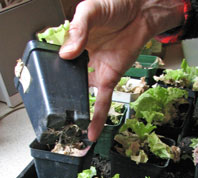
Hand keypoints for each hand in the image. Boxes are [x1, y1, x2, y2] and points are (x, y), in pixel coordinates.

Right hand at [59, 0, 183, 141]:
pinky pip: (103, 100)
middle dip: (61, 95)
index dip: (49, 72)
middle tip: (53, 111)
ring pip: (84, 94)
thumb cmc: (117, 7)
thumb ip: (78, 29)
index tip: (41, 84)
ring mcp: (97, 71)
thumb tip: (67, 54)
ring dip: (76, 110)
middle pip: (68, 81)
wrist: (141, 13)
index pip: (57, 60)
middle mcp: (83, 59)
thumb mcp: (91, 11)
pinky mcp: (110, 78)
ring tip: (66, 126)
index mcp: (73, 43)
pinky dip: (97, 117)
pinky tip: (91, 131)